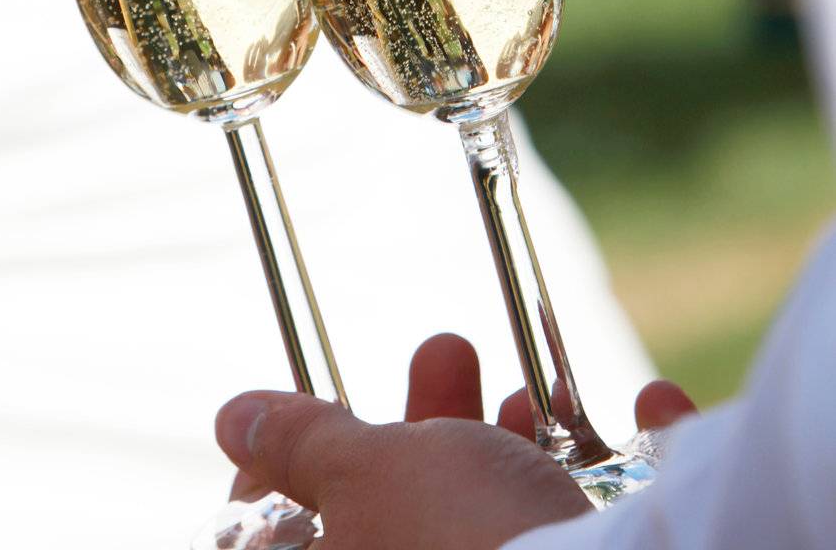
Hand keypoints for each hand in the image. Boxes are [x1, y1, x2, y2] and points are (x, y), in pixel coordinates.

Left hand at [217, 335, 695, 549]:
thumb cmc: (468, 546)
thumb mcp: (367, 472)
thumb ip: (305, 444)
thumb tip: (234, 418)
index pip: (281, 542)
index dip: (288, 476)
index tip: (321, 414)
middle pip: (407, 525)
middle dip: (434, 428)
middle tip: (449, 355)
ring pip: (508, 534)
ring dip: (523, 450)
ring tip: (534, 397)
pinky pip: (610, 538)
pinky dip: (630, 482)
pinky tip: (651, 410)